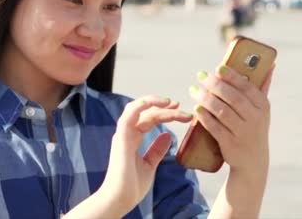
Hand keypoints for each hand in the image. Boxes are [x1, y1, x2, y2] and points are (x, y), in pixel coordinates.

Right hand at [99, 96, 192, 215]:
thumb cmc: (131, 186)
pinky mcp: (122, 137)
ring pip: (138, 109)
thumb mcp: (150, 165)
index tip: (181, 112)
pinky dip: (143, 105)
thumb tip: (167, 136)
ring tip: (171, 102)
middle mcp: (127, 133)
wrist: (120, 199)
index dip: (164, 113)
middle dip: (164, 107)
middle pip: (146, 112)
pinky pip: (130, 115)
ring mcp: (123, 134)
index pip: (148, 119)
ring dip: (154, 102)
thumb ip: (156, 150)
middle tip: (181, 107)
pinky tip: (159, 104)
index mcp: (132, 138)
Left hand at [191, 65, 274, 173]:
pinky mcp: (230, 144)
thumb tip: (270, 63)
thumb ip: (263, 86)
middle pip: (231, 97)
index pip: (246, 86)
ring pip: (221, 111)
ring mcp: (243, 132)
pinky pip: (214, 127)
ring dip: (205, 98)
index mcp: (263, 106)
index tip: (217, 68)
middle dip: (214, 85)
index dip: (231, 76)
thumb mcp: (261, 109)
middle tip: (200, 76)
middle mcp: (255, 118)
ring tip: (193, 90)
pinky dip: (204, 116)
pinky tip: (196, 107)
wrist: (253, 161)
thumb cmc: (254, 127)